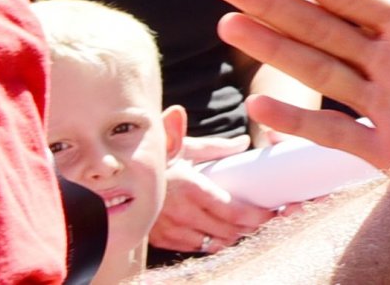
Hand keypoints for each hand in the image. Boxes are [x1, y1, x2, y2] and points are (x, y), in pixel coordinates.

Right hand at [150, 135, 274, 254]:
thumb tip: (244, 141)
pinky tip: (223, 235)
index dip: (255, 216)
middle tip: (266, 220)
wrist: (118, 177)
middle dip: (250, 228)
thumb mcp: (185, 146)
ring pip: (213, 244)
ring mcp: (170, 229)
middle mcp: (180, 212)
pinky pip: (195, 248)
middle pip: (226, 231)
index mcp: (190, 187)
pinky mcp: (162, 239)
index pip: (231, 211)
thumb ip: (215, 146)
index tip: (271, 212)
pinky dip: (212, 244)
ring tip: (247, 228)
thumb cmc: (158, 158)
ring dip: (232, 237)